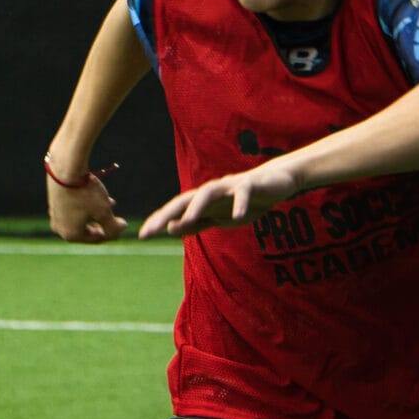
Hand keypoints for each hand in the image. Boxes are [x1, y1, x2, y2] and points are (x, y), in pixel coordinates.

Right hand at [46, 166, 127, 243]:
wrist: (65, 169)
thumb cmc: (85, 193)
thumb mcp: (103, 212)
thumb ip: (113, 225)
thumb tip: (122, 228)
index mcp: (71, 235)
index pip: (96, 239)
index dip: (112, 232)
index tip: (121, 223)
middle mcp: (59, 228)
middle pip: (87, 229)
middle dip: (102, 222)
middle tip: (115, 216)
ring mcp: (55, 215)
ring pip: (80, 217)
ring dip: (95, 212)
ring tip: (110, 203)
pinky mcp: (53, 202)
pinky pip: (72, 208)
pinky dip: (85, 205)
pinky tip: (96, 195)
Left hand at [139, 156, 303, 237]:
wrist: (275, 183)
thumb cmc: (245, 201)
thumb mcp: (219, 218)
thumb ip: (197, 223)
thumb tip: (171, 228)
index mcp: (203, 200)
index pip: (176, 210)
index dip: (160, 220)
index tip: (143, 235)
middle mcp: (212, 190)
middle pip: (184, 199)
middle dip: (166, 213)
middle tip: (152, 230)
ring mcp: (230, 186)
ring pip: (208, 192)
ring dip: (196, 207)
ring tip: (187, 221)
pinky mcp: (251, 184)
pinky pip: (243, 193)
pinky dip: (239, 204)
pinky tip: (236, 217)